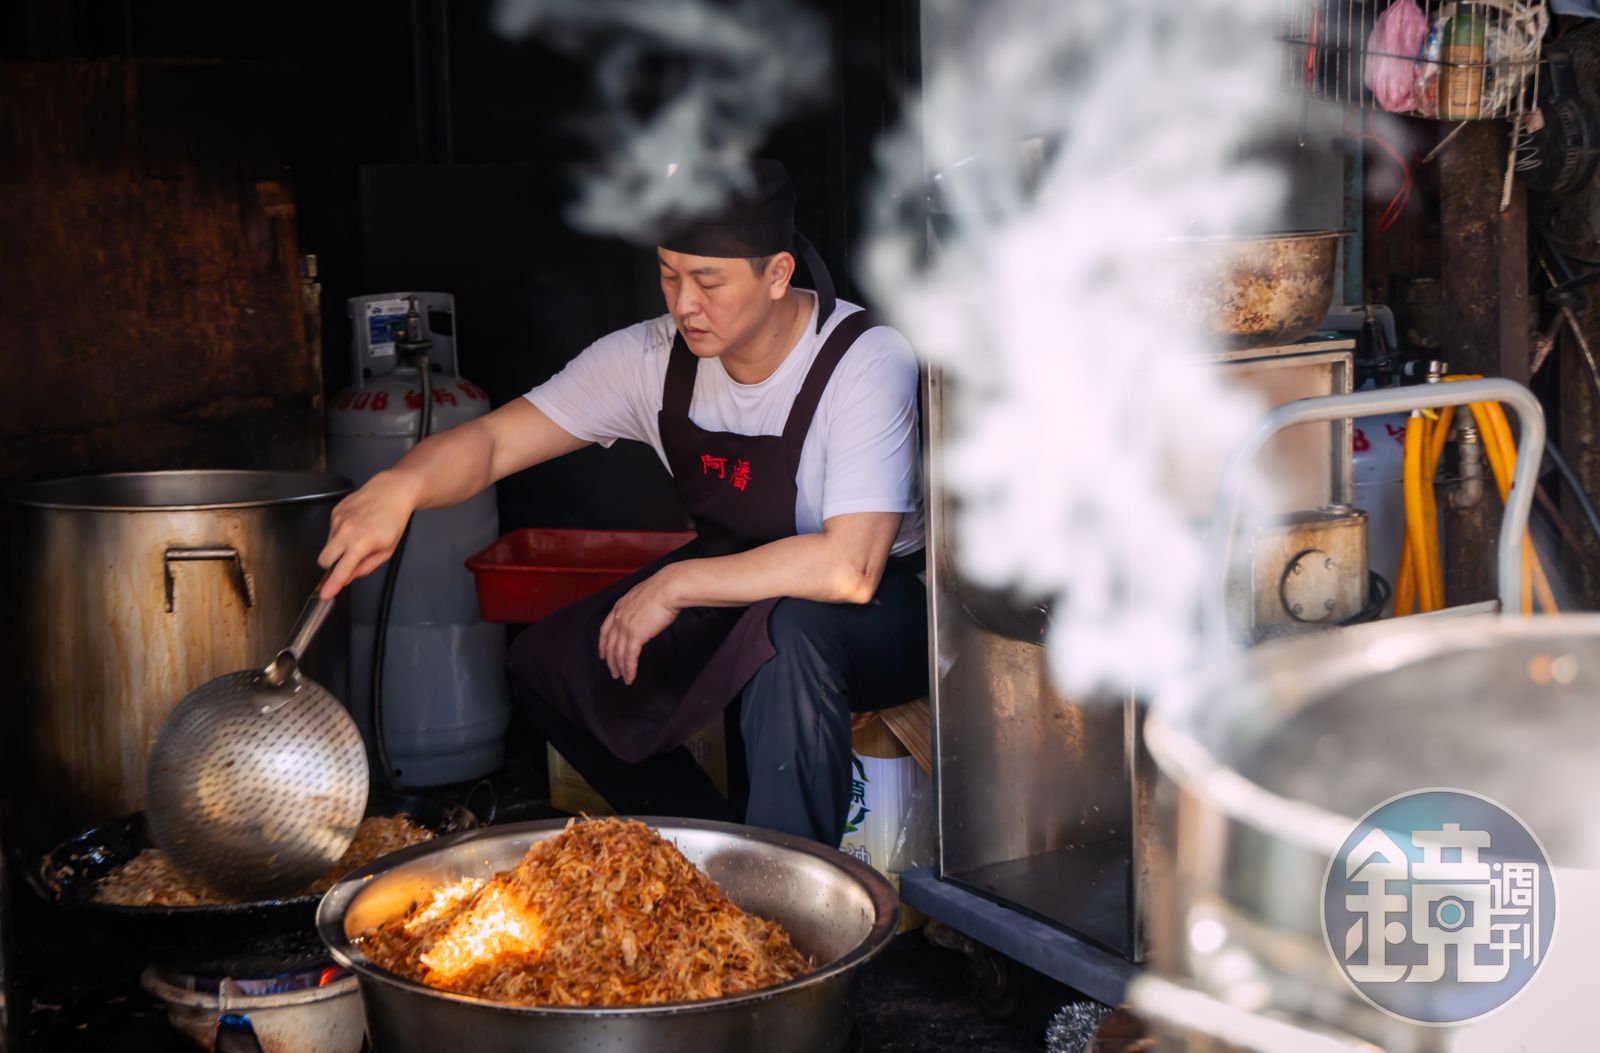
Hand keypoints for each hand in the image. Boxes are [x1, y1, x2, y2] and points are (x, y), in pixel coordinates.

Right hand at [316, 471, 420, 598]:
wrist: (391, 491)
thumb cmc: (393, 520)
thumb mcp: (387, 550)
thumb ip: (367, 566)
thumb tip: (349, 577)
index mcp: (362, 543)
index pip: (342, 569)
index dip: (332, 584)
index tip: (324, 594)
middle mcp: (346, 531)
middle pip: (324, 559)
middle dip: (331, 565)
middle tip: (346, 561)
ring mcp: (338, 520)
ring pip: (328, 544)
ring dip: (338, 547)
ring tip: (359, 536)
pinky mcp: (334, 511)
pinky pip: (331, 531)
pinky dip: (340, 533)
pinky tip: (356, 525)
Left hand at [598, 567, 683, 684]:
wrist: (669, 588)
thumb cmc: (663, 588)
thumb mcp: (643, 595)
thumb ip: (638, 606)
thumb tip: (643, 613)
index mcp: (619, 607)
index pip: (605, 630)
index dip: (603, 644)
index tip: (603, 653)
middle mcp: (619, 618)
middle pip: (610, 644)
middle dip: (611, 660)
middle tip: (613, 671)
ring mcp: (625, 627)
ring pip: (618, 653)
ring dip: (620, 668)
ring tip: (622, 678)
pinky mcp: (636, 636)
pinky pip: (629, 657)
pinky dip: (629, 669)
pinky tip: (630, 677)